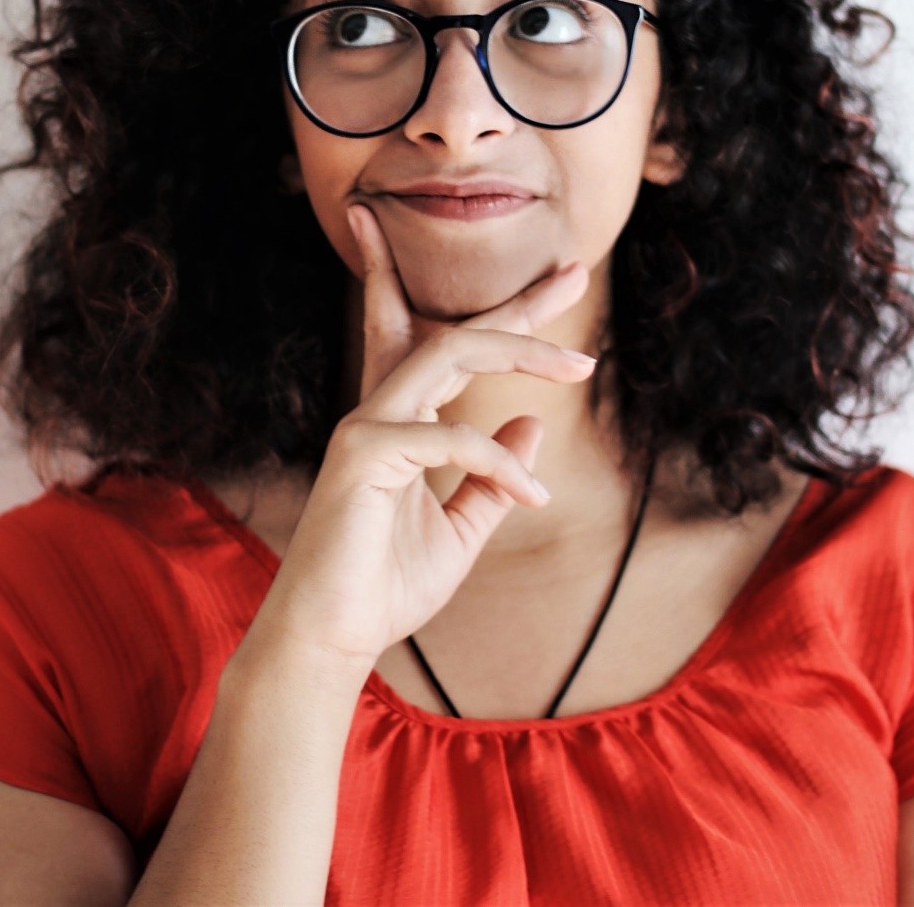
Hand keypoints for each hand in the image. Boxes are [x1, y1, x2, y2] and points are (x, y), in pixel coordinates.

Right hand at [243, 202, 594, 674]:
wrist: (333, 636)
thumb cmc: (386, 585)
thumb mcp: (460, 530)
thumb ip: (492, 478)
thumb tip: (531, 422)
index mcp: (401, 423)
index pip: (449, 350)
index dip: (504, 318)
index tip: (561, 287)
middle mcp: (381, 411)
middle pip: (454, 334)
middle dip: (517, 305)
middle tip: (576, 276)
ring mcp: (367, 427)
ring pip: (449, 354)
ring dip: (520, 351)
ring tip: (579, 366)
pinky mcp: (363, 454)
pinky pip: (449, 437)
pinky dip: (499, 464)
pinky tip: (533, 497)